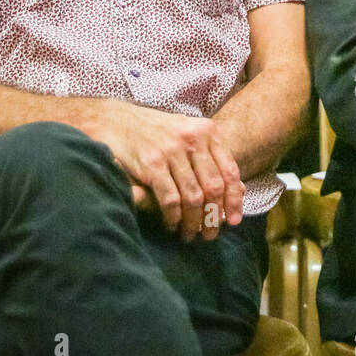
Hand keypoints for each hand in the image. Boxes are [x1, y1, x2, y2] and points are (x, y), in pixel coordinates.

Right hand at [95, 102, 244, 241]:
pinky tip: (171, 226)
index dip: (234, 200)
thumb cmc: (157, 132)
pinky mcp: (152, 163)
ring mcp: (172, 151)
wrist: (115, 119)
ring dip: (193, 222)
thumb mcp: (189, 136)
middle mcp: (193, 139)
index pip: (230, 172)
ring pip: (193, 197)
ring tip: (190, 235)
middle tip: (210, 235)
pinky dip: (173, 218)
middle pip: (214, 187)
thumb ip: (212, 159)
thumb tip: (240, 190)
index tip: (233, 221)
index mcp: (208, 132)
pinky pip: (170, 199)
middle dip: (214, 216)